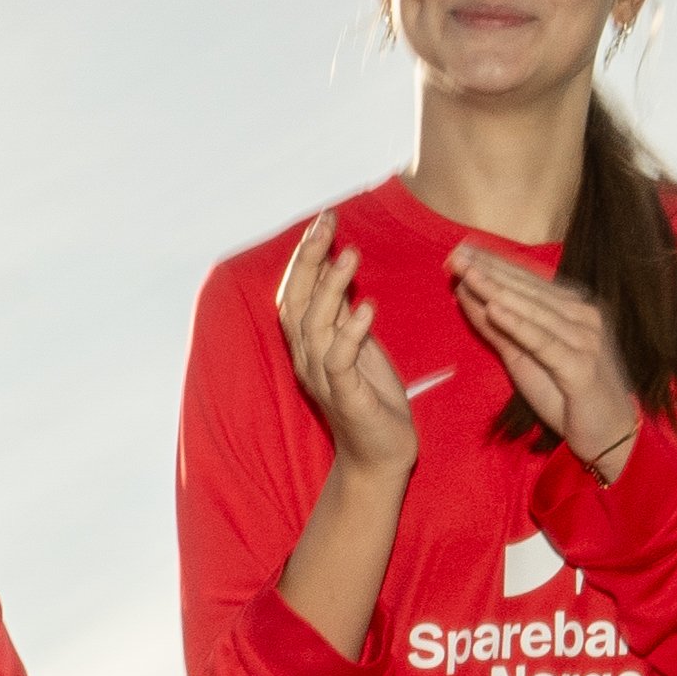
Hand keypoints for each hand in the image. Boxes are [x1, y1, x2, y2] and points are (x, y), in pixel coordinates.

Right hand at [274, 212, 414, 479]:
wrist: (380, 455)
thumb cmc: (371, 397)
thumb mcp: (357, 345)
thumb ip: (343, 310)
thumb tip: (337, 265)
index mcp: (307, 344)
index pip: (295, 292)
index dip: (305, 255)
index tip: (324, 219)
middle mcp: (307, 359)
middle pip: (296, 302)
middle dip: (309, 259)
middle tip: (327, 223)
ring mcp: (323, 379)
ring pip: (314, 326)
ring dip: (331, 288)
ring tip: (351, 254)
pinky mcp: (346, 398)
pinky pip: (340, 360)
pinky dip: (351, 332)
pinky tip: (367, 307)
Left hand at [454, 251, 644, 475]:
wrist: (609, 435)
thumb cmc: (567, 395)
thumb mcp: (524, 358)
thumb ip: (498, 328)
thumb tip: (464, 295)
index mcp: (574, 310)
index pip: (528, 280)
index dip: (495, 264)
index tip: (462, 249)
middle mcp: (583, 317)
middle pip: (528, 290)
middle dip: (490, 271)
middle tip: (455, 254)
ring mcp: (586, 340)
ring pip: (533, 311)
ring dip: (497, 290)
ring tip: (467, 273)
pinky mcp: (581, 367)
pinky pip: (543, 342)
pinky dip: (518, 324)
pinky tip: (494, 308)